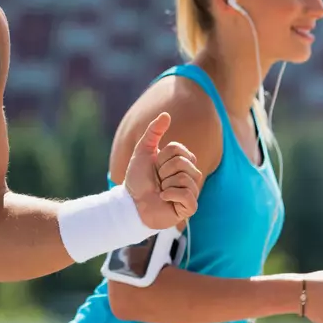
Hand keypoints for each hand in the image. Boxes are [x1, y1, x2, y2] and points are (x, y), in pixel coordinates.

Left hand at [123, 112, 201, 229]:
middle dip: (163, 170)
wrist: (130, 203)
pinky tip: (163, 199)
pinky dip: (170, 195)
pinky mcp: (189, 207)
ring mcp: (191, 191)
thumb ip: (154, 132)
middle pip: (183, 162)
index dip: (162, 157)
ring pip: (185, 178)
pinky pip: (187, 195)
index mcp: (182, 161)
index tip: (155, 167)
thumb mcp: (143, 151)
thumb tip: (166, 114)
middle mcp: (190, 175)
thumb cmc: (137, 178)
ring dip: (166, 184)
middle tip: (157, 180)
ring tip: (160, 190)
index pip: (179, 149)